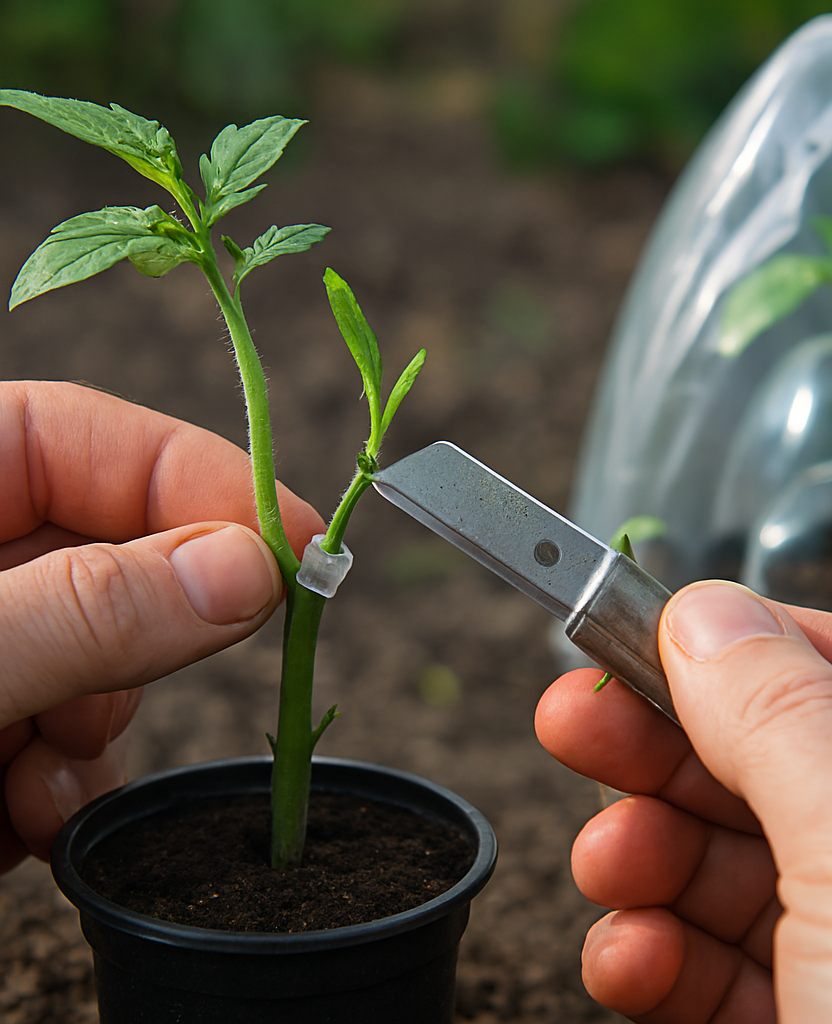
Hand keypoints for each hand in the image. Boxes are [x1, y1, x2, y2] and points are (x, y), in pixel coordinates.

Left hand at [0, 381, 324, 871]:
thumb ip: (89, 608)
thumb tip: (248, 571)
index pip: (100, 439)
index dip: (208, 483)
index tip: (301, 550)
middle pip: (117, 558)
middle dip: (150, 640)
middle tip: (153, 685)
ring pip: (105, 660)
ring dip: (97, 732)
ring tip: (38, 783)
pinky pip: (68, 737)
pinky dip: (63, 788)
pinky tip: (14, 817)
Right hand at [536, 580, 831, 1022]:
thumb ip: (789, 722)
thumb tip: (707, 614)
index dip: (752, 647)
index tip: (643, 634)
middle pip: (790, 766)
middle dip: (673, 753)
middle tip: (574, 724)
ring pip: (750, 868)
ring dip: (658, 861)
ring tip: (605, 861)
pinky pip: (733, 969)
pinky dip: (665, 959)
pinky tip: (627, 958)